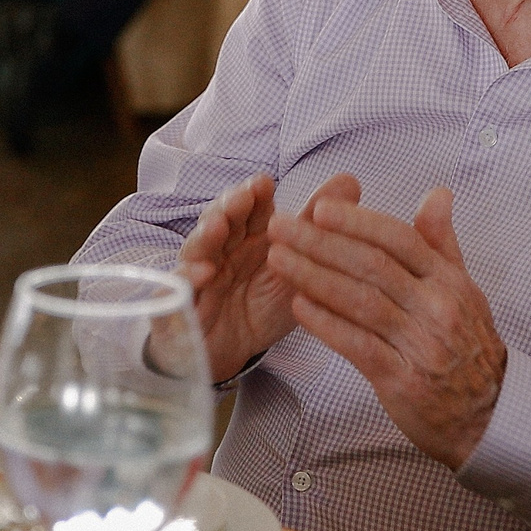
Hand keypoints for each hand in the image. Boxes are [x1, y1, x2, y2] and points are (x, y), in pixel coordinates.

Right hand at [178, 174, 300, 381]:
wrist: (229, 352)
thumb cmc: (260, 304)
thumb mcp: (295, 269)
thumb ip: (316, 225)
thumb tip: (351, 179)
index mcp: (248, 237)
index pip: (248, 207)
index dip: (252, 194)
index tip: (264, 183)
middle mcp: (221, 249)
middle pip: (219, 219)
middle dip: (228, 206)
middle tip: (242, 199)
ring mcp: (198, 273)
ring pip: (197, 248)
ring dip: (205, 236)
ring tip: (218, 228)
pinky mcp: (181, 303)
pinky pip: (179, 289)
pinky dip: (188, 279)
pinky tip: (202, 274)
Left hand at [265, 175, 506, 469]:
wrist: (489, 414)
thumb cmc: (468, 345)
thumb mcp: (464, 290)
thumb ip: (442, 242)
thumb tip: (437, 193)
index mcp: (449, 281)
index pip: (400, 239)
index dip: (358, 221)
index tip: (321, 208)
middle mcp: (437, 307)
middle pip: (372, 266)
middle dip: (321, 242)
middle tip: (281, 226)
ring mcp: (421, 344)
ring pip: (361, 301)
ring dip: (314, 277)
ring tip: (278, 259)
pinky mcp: (403, 380)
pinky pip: (359, 345)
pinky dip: (326, 324)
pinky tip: (298, 306)